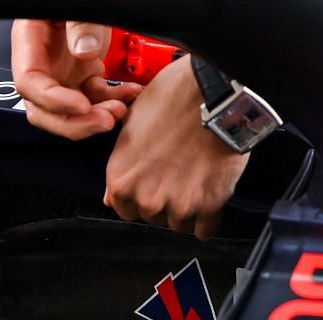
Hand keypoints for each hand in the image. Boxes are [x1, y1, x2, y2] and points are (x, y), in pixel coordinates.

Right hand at [11, 18, 138, 139]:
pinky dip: (112, 101)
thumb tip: (84, 50)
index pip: (29, 83)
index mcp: (29, 42)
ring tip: (121, 109)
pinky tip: (131, 93)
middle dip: (74, 122)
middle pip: (43, 109)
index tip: (81, 105)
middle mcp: (41, 63)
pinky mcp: (82, 75)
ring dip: (95, 116)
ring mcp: (61, 72)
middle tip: (104, 120)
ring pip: (70, 111)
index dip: (53, 101)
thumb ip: (79, 21)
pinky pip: (94, 99)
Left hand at [104, 57, 248, 239]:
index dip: (138, 195)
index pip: (124, 210)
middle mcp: (146, 198)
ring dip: (186, 208)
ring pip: (179, 224)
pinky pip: (205, 230)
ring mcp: (178, 205)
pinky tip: (210, 194)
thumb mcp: (131, 123)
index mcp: (121, 179)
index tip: (151, 183)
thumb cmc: (171, 98)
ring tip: (195, 179)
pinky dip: (208, 216)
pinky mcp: (209, 206)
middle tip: (177, 174)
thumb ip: (121, 165)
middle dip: (164, 200)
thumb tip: (110, 198)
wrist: (212, 93)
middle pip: (153, 218)